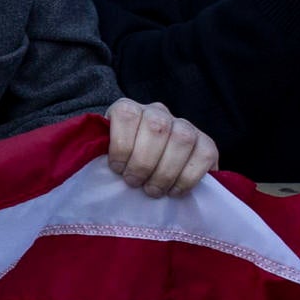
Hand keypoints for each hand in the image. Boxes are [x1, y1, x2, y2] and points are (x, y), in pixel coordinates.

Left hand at [104, 98, 219, 197]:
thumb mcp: (104, 154)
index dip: (121, 145)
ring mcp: (185, 126)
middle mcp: (158, 112)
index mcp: (129, 109)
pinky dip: (188, 177)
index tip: (117, 169)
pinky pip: (204, 154)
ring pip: (182, 139)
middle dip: (144, 163)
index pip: (127, 115)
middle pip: (156, 128)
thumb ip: (99, 154)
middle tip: (136, 183)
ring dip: (166, 172)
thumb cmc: (122, 164)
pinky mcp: (206, 143)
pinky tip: (175, 191)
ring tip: (153, 190)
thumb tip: (93, 168)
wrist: (149, 164)